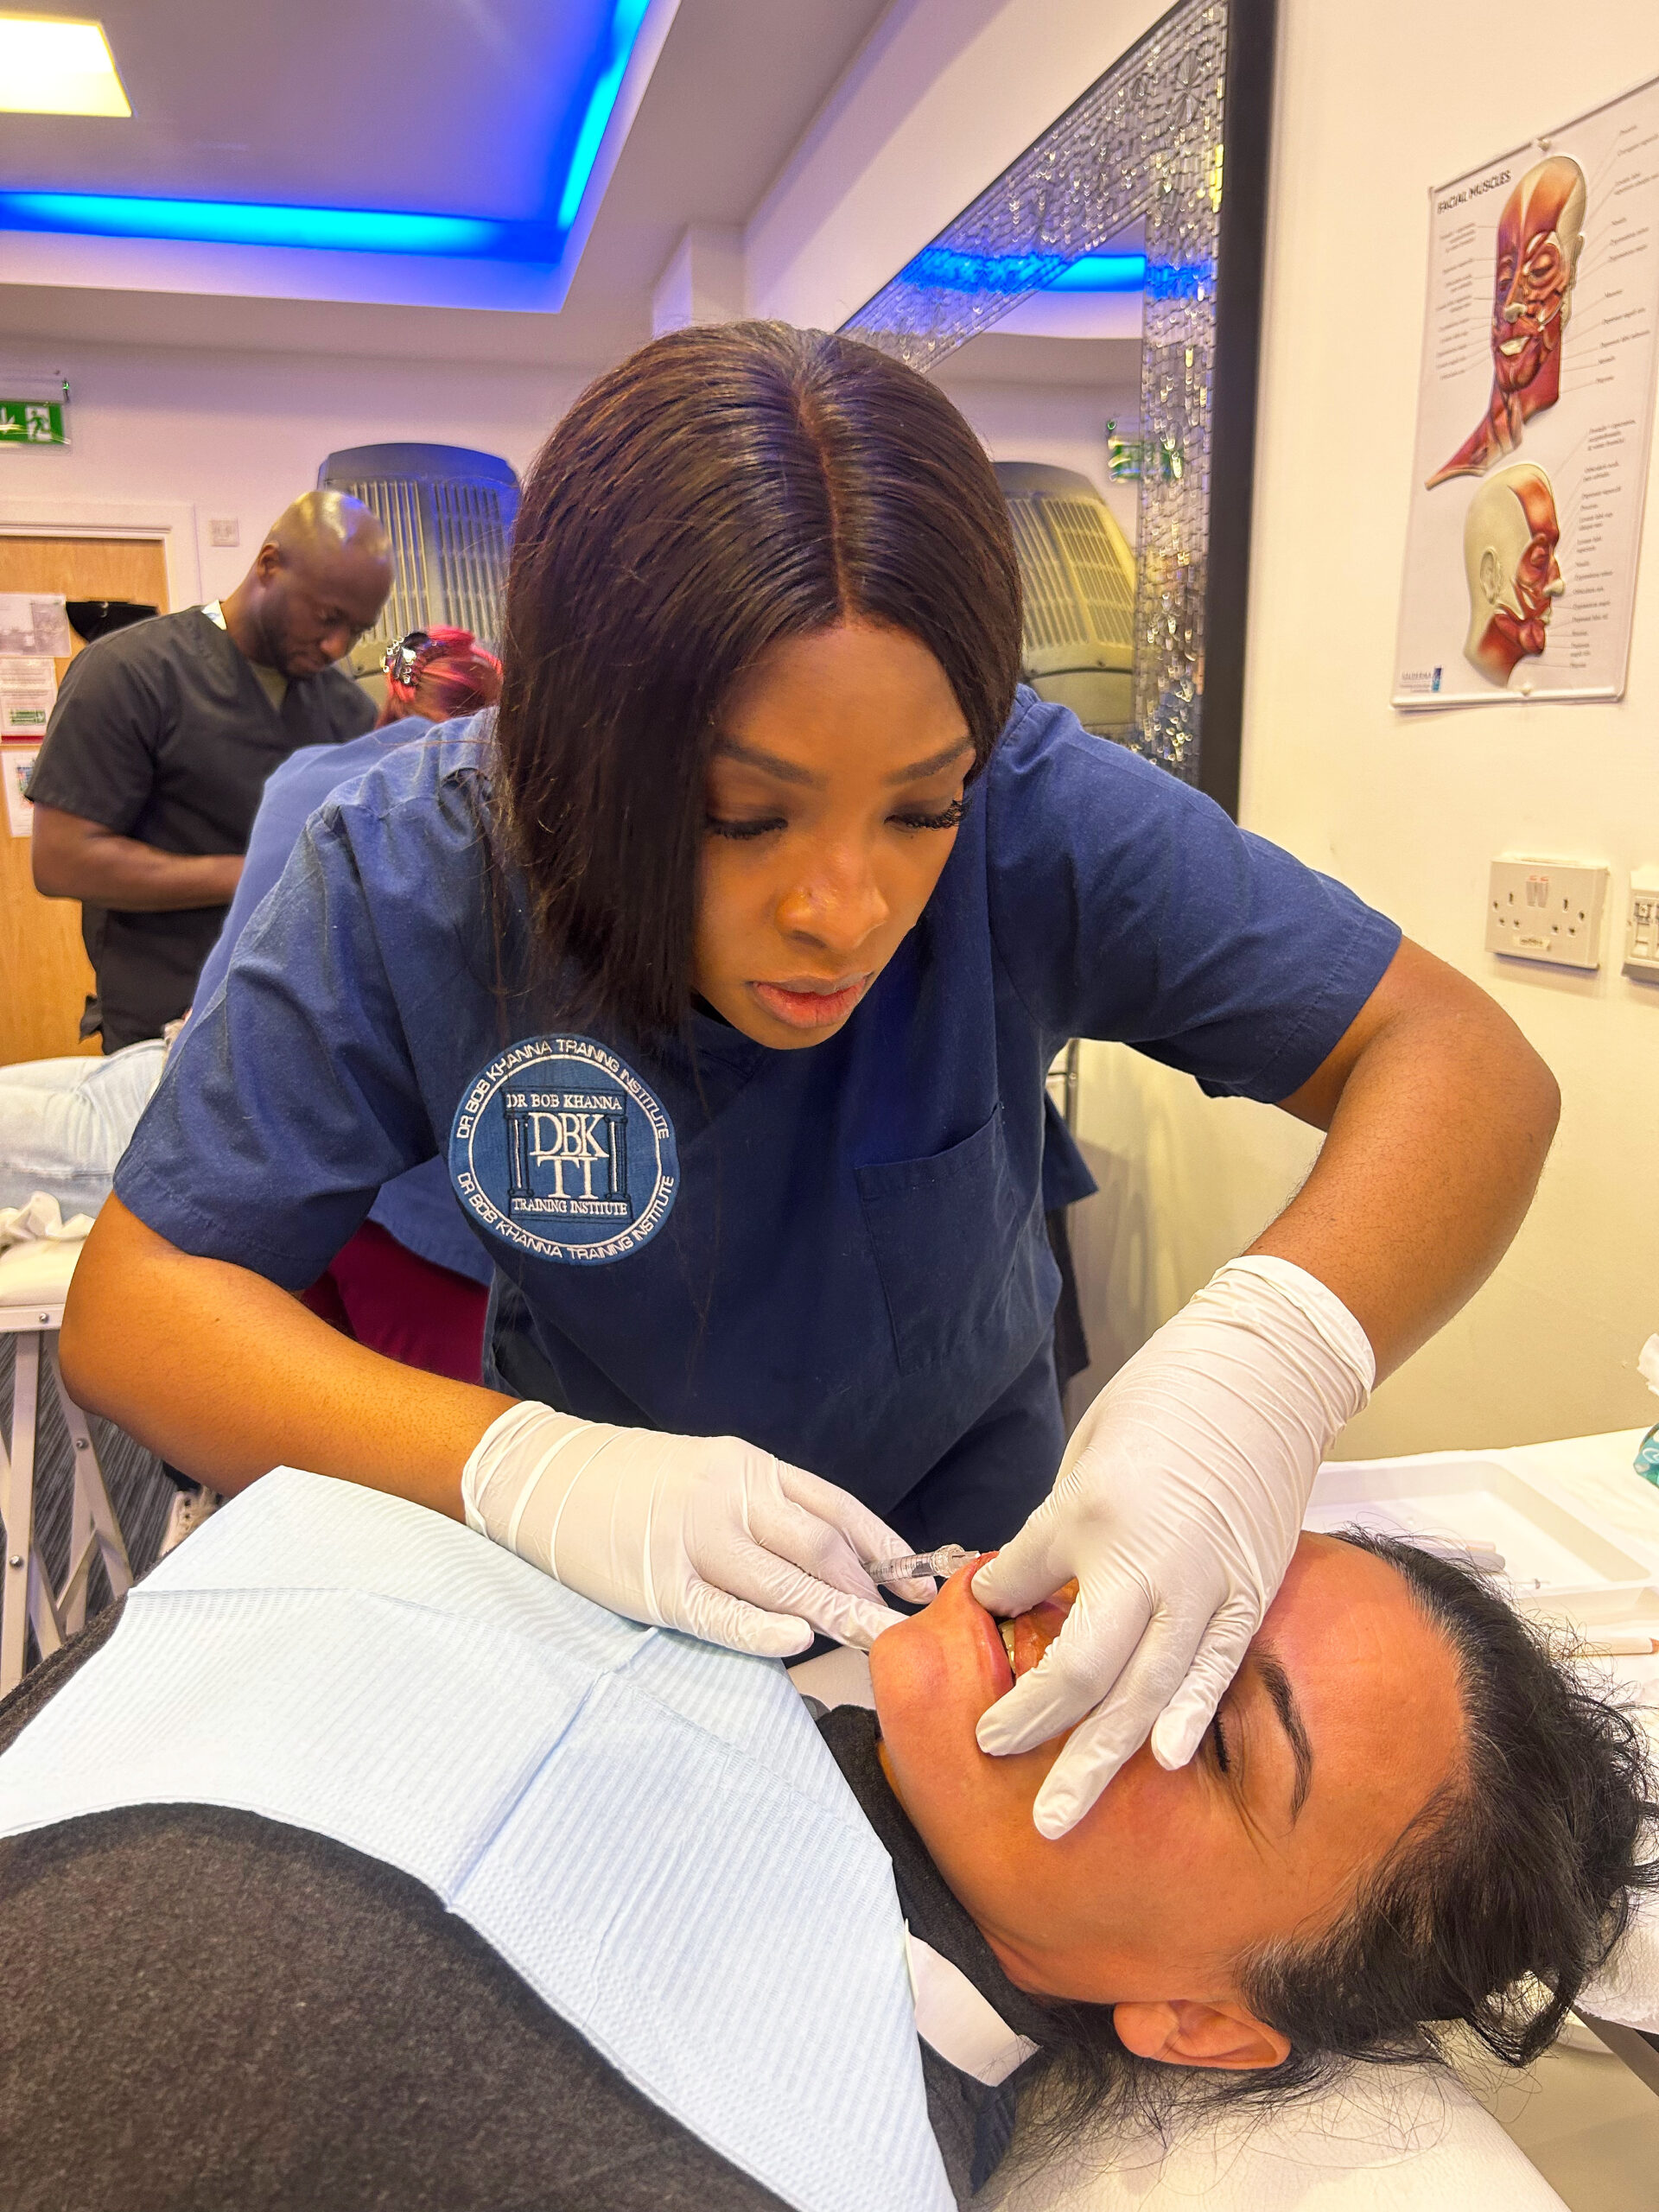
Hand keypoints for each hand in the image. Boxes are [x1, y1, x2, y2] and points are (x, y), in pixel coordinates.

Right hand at [463, 1403, 928, 1655]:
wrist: (549, 1475)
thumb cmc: (637, 1480)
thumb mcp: (711, 1470)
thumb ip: (766, 1507)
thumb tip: (835, 1562)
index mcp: (749, 1465)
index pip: (836, 1507)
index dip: (884, 1549)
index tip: (919, 1583)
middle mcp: (730, 1495)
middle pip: (819, 1546)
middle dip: (868, 1591)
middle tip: (903, 1629)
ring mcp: (693, 1539)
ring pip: (783, 1580)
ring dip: (836, 1616)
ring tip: (874, 1644)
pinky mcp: (658, 1585)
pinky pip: (723, 1613)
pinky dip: (765, 1628)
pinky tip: (797, 1641)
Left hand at [971, 1257, 1372, 1837]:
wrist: (1263, 1370)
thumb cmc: (1165, 1400)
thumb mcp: (1086, 1455)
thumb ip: (1058, 1532)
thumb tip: (1023, 1586)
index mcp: (1088, 1514)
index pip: (1021, 1587)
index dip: (990, 1607)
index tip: (981, 1614)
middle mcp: (1145, 1561)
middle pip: (1079, 1672)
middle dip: (1032, 1727)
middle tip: (992, 1761)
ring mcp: (1205, 1584)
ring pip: (1146, 1692)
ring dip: (1100, 1756)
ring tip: (1062, 1810)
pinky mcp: (1250, 1590)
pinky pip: (1214, 1668)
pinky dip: (1188, 1716)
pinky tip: (1161, 1759)